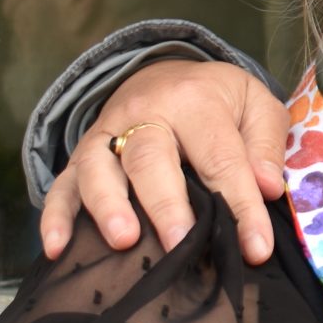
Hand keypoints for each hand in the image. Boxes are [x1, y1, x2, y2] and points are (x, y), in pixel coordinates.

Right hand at [41, 61, 291, 263]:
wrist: (163, 73)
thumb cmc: (218, 100)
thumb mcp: (256, 105)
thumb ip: (266, 144)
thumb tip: (267, 187)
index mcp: (195, 100)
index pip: (220, 158)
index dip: (240, 206)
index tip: (255, 248)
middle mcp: (144, 113)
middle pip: (151, 159)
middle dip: (166, 205)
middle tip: (180, 245)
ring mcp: (106, 134)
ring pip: (99, 168)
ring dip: (108, 206)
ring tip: (124, 242)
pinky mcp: (80, 156)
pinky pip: (62, 184)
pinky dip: (55, 217)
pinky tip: (57, 249)